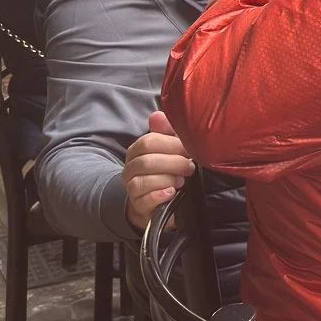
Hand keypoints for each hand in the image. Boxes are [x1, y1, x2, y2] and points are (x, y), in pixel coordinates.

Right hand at [123, 112, 194, 230]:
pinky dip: (160, 195)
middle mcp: (130, 168)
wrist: (157, 201)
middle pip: (147, 161)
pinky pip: (144, 200)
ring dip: (167, 179)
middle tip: (190, 166)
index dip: (171, 144)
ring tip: (181, 181)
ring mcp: (131, 188)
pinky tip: (172, 193)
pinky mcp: (138, 206)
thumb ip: (166, 132)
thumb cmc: (166, 170)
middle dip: (173, 163)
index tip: (189, 148)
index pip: (148, 142)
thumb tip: (158, 115)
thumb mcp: (169, 149)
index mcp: (137, 151)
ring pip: (143, 181)